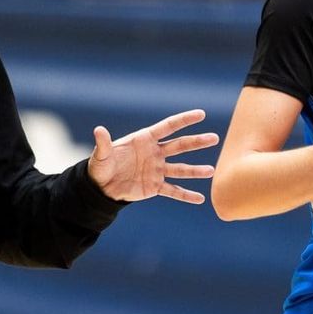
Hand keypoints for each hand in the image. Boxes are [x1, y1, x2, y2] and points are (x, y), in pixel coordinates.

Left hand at [87, 109, 218, 203]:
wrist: (102, 187)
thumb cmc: (101, 166)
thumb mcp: (102, 155)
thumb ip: (104, 143)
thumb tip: (98, 130)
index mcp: (144, 140)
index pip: (168, 127)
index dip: (184, 120)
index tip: (201, 114)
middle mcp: (155, 153)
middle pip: (179, 145)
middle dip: (196, 142)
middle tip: (214, 138)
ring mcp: (157, 170)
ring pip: (180, 168)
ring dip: (195, 170)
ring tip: (211, 171)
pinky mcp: (155, 186)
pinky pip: (173, 190)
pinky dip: (186, 195)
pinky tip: (200, 199)